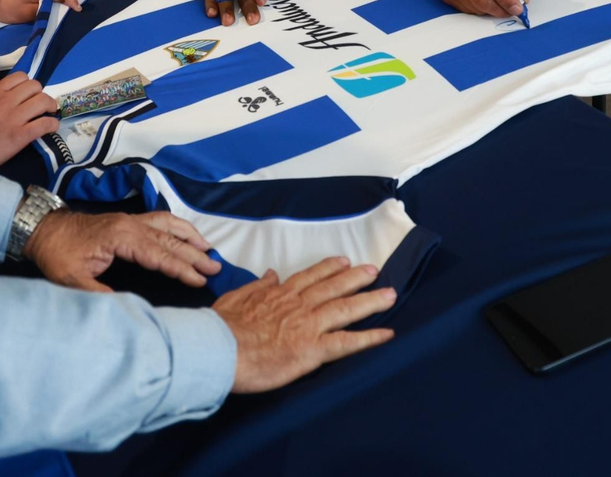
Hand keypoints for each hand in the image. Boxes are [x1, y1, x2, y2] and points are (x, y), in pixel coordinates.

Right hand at [0, 72, 60, 168]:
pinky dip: (52, 124)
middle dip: (41, 94)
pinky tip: (51, 128)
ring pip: (43, 101)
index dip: (28, 84)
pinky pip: (44, 124)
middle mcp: (7, 101)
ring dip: (50, 106)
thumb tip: (0, 99)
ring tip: (49, 113)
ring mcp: (15, 118)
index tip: (29, 94)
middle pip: (35, 86)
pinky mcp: (21, 136)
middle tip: (40, 105)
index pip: (20, 77)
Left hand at [24, 209, 221, 290]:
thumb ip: (100, 294)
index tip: (200, 280)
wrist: (42, 230)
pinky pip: (159, 220)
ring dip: (190, 237)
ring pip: (168, 226)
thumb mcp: (74, 280)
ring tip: (209, 249)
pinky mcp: (127, 220)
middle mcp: (131, 224)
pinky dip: (177, 226)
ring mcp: (130, 220)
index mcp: (122, 237)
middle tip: (215, 268)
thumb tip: (128, 308)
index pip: (159, 255)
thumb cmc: (58, 254)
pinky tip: (186, 233)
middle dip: (194, 255)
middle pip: (169, 240)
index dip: (181, 269)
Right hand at [212, 257, 396, 392]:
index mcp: (279, 295)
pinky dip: (369, 338)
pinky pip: (347, 343)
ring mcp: (308, 326)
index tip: (343, 261)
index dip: (328, 268)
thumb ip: (256, 286)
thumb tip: (270, 274)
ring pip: (346, 309)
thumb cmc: (222, 327)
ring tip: (390, 295)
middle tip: (374, 270)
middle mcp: (299, 306)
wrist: (220, 348)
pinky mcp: (312, 349)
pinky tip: (387, 335)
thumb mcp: (236, 298)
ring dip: (370, 301)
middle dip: (356, 278)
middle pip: (333, 287)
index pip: (309, 277)